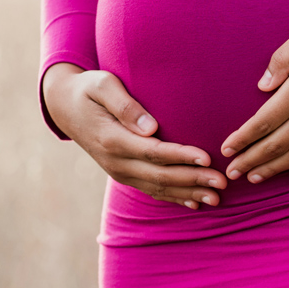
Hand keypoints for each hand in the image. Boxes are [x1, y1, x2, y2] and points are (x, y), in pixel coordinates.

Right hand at [43, 63, 227, 208]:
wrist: (65, 108)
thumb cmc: (89, 89)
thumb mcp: (101, 85)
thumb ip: (124, 105)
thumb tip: (150, 127)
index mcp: (112, 139)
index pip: (154, 152)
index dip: (181, 157)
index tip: (207, 158)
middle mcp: (116, 161)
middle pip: (160, 175)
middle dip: (193, 180)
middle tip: (223, 182)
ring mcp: (119, 171)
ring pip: (158, 187)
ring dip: (188, 193)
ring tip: (216, 197)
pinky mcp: (123, 174)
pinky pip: (150, 190)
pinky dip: (173, 198)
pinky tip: (195, 202)